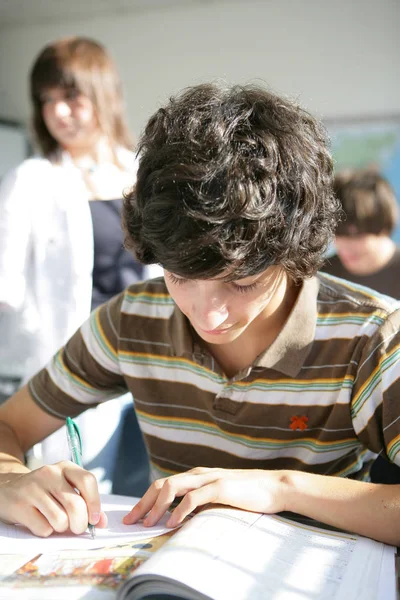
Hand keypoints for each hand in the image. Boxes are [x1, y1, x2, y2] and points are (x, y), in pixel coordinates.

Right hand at [0, 461, 107, 536]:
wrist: (9, 489)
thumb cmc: (45, 492)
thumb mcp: (65, 489)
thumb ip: (85, 503)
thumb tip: (101, 522)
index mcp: (65, 467)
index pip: (87, 481)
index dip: (95, 503)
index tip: (95, 519)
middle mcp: (49, 473)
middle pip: (75, 505)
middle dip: (80, 523)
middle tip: (78, 528)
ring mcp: (33, 488)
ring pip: (60, 520)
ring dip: (62, 528)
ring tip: (56, 522)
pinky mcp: (20, 505)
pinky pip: (43, 528)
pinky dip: (46, 531)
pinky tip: (40, 522)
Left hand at [123, 467, 288, 527]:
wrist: (275, 487)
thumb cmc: (248, 495)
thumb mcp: (219, 500)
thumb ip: (201, 504)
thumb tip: (180, 519)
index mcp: (197, 476)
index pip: (163, 485)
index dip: (145, 500)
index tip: (133, 517)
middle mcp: (199, 474)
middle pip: (162, 485)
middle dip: (143, 503)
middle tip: (130, 521)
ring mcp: (209, 478)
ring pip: (173, 487)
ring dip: (157, 506)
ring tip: (148, 523)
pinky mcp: (221, 487)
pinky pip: (194, 497)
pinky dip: (179, 510)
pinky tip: (172, 523)